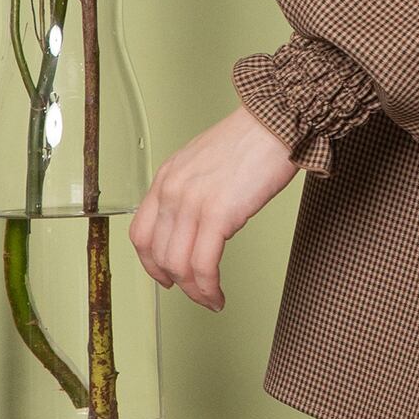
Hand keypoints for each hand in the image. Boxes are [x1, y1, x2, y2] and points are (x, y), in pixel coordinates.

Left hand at [129, 105, 299, 311]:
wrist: (277, 120)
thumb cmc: (253, 138)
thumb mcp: (205, 160)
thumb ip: (192, 189)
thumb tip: (196, 223)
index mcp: (167, 177)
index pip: (142, 233)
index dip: (151, 263)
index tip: (165, 276)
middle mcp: (172, 190)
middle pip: (159, 254)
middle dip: (176, 282)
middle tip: (195, 292)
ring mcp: (192, 203)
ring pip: (179, 265)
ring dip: (194, 291)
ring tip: (210, 298)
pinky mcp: (218, 214)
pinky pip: (203, 266)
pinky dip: (208, 288)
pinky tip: (218, 294)